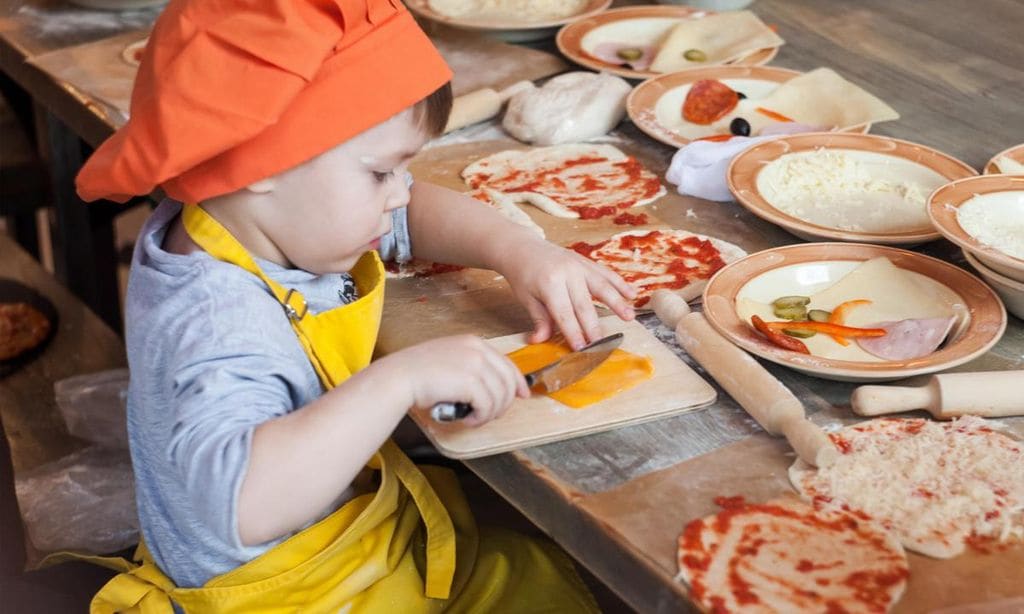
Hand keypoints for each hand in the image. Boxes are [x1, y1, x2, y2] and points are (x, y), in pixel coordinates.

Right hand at [388, 335, 528, 425]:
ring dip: (489, 413)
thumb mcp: (449, 360)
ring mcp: (475, 364)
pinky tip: (467, 419)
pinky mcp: (471, 381)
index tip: (522, 395)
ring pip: (500, 396)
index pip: (506, 363)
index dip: (517, 382)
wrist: (400, 377)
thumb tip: (493, 388)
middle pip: (508, 381)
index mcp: (473, 342)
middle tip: (490, 416)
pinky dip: (479, 418)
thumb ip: (472, 368)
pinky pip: (487, 406)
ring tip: (473, 418)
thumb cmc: (418, 373)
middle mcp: (478, 350)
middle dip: (504, 403)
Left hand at [497, 240, 636, 349]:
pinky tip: (632, 295)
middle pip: (584, 305)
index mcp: (550, 284)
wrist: (523, 248)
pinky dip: (620, 284)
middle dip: (594, 327)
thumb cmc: (524, 276)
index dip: (574, 333)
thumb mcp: (527, 299)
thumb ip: (539, 320)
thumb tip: (540, 340)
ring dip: (617, 303)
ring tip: (629, 317)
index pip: (564, 314)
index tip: (581, 349)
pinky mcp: (586, 261)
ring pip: (601, 286)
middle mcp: (567, 273)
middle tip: (603, 344)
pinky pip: (605, 273)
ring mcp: (578, 265)